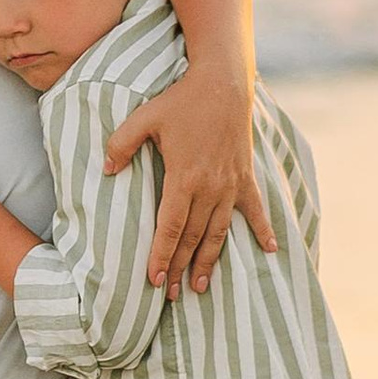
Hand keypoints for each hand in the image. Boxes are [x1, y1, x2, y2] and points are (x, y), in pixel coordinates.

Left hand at [103, 61, 273, 300]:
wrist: (223, 83)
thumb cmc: (181, 100)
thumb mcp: (143, 118)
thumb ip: (121, 144)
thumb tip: (105, 169)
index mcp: (184, 178)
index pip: (171, 227)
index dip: (161, 255)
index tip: (153, 280)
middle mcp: (210, 188)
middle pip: (193, 237)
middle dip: (178, 267)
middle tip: (169, 295)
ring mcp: (231, 184)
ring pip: (219, 232)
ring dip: (209, 261)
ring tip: (199, 286)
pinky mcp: (245, 177)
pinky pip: (255, 209)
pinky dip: (264, 229)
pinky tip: (272, 250)